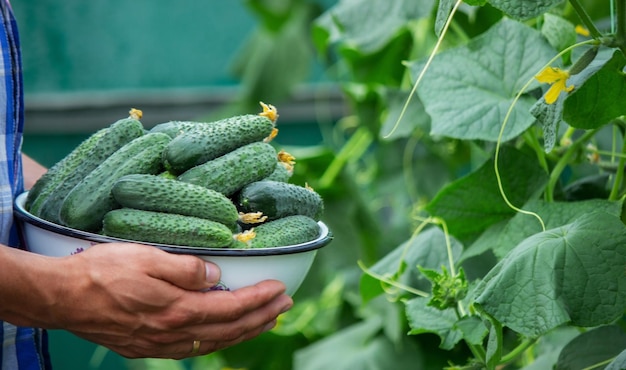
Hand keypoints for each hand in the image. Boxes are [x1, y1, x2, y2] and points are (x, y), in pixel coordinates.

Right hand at [52, 243, 292, 358]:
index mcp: (177, 309)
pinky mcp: (146, 347)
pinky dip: (217, 341)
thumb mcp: (146, 258)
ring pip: (214, 343)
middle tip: (285, 306)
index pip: (232, 308)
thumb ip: (185, 268)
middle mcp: (172, 333)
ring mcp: (159, 344)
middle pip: (229, 330)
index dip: (260, 300)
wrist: (61, 297)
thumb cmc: (101, 272)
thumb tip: (216, 276)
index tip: (281, 289)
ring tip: (265, 320)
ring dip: (244, 332)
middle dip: (261, 318)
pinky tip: (223, 335)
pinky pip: (192, 348)